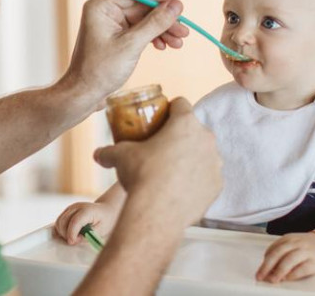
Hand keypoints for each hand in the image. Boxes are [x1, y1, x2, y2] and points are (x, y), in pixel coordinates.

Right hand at [54, 202, 118, 245]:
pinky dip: (61, 229)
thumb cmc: (105, 220)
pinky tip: (69, 234)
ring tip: (74, 237)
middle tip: (76, 241)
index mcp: (87, 210)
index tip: (72, 242)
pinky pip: (59, 221)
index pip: (75, 221)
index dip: (71, 233)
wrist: (106, 210)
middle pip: (63, 221)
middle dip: (66, 234)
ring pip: (59, 221)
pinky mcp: (67, 211)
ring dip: (63, 232)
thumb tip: (76, 239)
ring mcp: (71, 208)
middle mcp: (77, 207)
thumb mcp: (101, 230)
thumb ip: (88, 235)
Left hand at [58, 0, 189, 111]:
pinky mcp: (115, 37)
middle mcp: (104, 12)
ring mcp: (110, 25)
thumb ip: (155, 23)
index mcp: (101, 7)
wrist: (84, 94)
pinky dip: (152, 38)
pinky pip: (138, 31)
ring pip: (143, 20)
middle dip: (164, 20)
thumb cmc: (100, 70)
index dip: (159, 0)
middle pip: (142, 8)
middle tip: (184, 31)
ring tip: (178, 43)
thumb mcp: (132, 45)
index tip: (179, 9)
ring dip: (162, 30)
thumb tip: (177, 5)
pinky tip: (164, 46)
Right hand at [93, 98, 219, 228]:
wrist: (158, 212)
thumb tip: (98, 154)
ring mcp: (215, 163)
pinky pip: (207, 178)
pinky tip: (180, 189)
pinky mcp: (217, 185)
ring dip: (191, 158)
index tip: (160, 119)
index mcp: (185, 123)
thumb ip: (109, 151)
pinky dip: (196, 181)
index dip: (170, 108)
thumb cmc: (141, 175)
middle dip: (181, 136)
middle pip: (194, 129)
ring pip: (204, 154)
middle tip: (162, 147)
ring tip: (171, 171)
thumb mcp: (120, 157)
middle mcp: (206, 139)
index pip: (181, 103)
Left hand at [256, 232, 314, 282]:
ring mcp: (306, 252)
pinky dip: (293, 274)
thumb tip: (267, 268)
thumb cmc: (306, 247)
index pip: (273, 249)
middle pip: (278, 253)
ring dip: (279, 271)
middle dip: (267, 266)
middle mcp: (296, 243)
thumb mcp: (291, 244)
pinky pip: (302, 268)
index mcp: (288, 238)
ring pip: (289, 260)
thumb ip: (279, 253)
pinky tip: (287, 278)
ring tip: (272, 279)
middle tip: (260, 276)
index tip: (259, 270)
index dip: (265, 261)